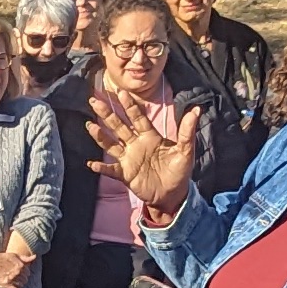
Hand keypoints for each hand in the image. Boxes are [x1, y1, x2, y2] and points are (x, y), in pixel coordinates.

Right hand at [84, 93, 195, 218]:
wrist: (173, 194)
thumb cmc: (179, 170)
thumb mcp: (185, 150)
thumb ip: (187, 131)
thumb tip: (197, 109)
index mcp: (150, 136)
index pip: (137, 118)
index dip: (129, 106)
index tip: (121, 93)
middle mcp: (136, 144)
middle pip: (119, 126)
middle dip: (108, 114)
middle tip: (94, 101)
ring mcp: (129, 159)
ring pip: (111, 144)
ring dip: (100, 136)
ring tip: (90, 125)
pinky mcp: (125, 174)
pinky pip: (111, 170)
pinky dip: (101, 167)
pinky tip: (91, 164)